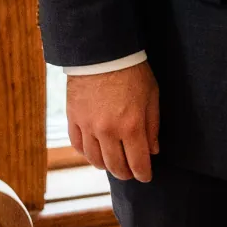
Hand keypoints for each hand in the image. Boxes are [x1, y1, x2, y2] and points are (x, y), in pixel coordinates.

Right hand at [65, 61, 159, 182]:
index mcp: (131, 126)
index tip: (146, 176)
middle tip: (131, 171)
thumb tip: (152, 151)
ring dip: (106, 165)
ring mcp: (88, 125)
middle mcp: (108, 131)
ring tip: (113, 162)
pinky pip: (78, 145)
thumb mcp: (151, 95)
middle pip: (116, 166)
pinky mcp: (73, 117)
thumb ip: (152, 126)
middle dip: (126, 173)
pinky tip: (94, 151)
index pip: (138, 164)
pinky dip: (86, 153)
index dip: (144, 174)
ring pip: (95, 160)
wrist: (102, 50)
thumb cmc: (132, 70)